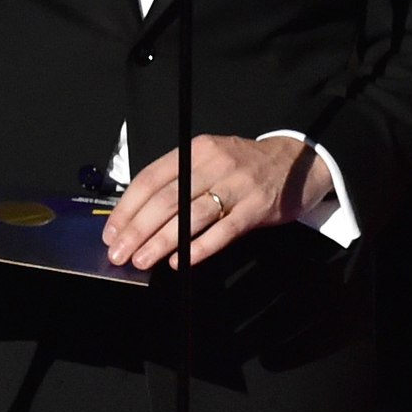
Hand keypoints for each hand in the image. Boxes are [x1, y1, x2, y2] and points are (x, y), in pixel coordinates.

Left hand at [101, 134, 332, 273]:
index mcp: (196, 150)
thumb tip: (141, 219)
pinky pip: (223, 230)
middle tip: (119, 254)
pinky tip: (182, 261)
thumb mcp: (212, 160)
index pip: (151, 178)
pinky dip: (199, 247)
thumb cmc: (247, 167)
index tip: (111, 231)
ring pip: (190, 215)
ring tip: (142, 260)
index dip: (127, 207)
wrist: (299, 162)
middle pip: (166, 199)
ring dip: (162, 241)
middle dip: (137, 229)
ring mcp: (237, 185)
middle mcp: (214, 163)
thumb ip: (181, 182)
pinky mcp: (257, 207)